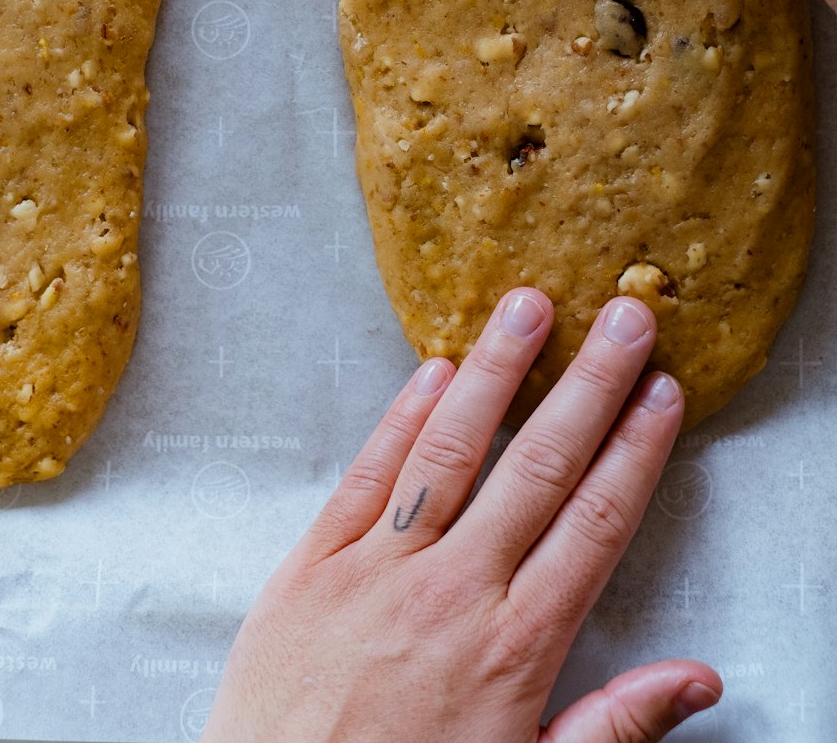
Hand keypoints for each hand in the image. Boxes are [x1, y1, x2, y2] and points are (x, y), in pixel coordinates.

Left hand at [202, 290, 719, 742]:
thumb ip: (614, 727)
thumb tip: (697, 679)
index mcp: (513, 646)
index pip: (594, 523)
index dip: (635, 450)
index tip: (662, 393)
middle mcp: (452, 592)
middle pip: (537, 466)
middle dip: (589, 384)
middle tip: (624, 318)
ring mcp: (376, 570)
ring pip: (450, 448)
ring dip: (494, 370)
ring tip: (527, 305)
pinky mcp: (309, 566)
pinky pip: (365, 476)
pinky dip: (400, 418)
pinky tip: (431, 369)